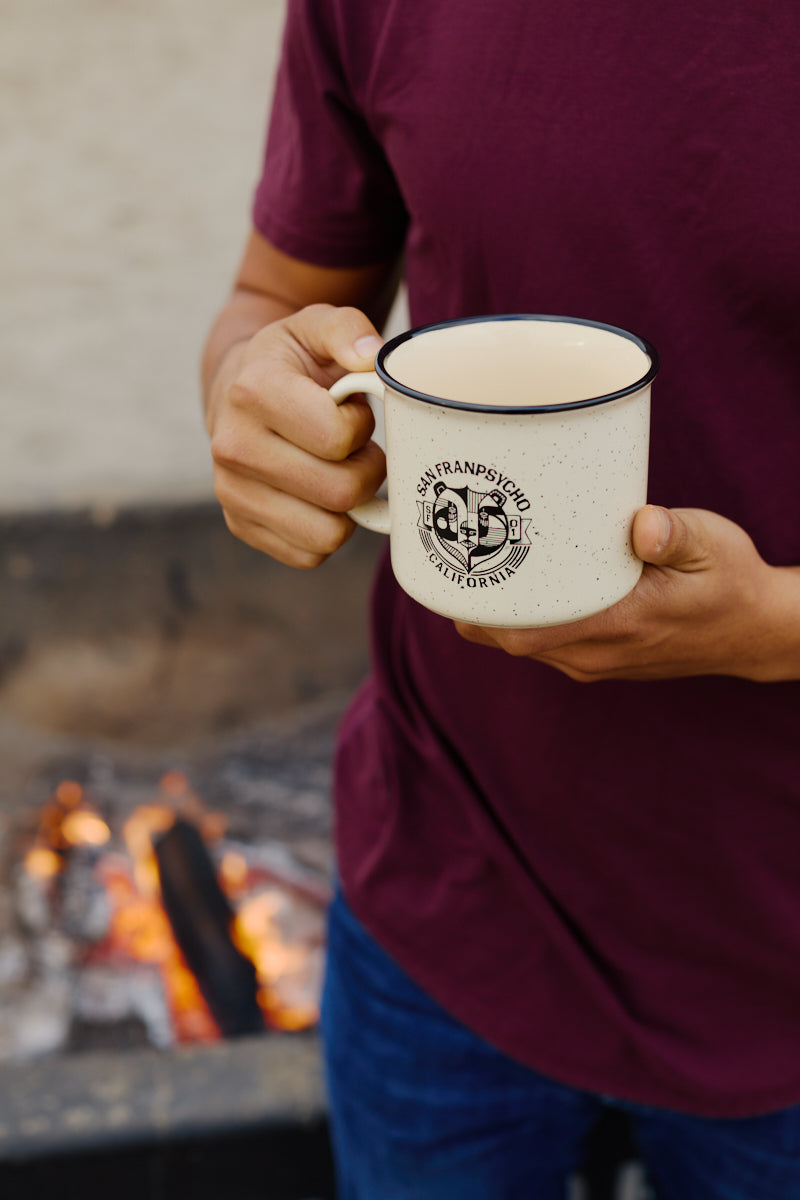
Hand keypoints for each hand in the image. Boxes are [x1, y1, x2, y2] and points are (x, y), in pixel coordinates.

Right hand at [207, 304, 385, 567]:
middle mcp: (232, 446)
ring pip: (328, 534)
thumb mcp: (316, 326)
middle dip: (367, 471)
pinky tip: (320, 498)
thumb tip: (370, 356)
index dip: (361, 427)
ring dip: (349, 507)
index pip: (338, 437)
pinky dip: (328, 530)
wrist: (237, 392)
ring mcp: (232, 492)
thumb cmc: (292, 362)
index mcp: (253, 390)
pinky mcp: (240, 526)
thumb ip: (347, 329)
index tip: (353, 413)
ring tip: (339, 472)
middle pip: (340, 491)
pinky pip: (311, 555)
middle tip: (359, 450)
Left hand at [455, 505, 799, 681]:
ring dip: (495, 616)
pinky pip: (544, 645)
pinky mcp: (599, 658)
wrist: (755, 632)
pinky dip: (520, 621)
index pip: (526, 633)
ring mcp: (596, 661)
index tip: (451, 576)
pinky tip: (515, 588)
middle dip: (473, 608)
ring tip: (472, 568)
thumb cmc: (731, 582)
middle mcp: (598, 653)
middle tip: (451, 556)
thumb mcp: (712, 545)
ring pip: (523, 646)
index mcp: (619, 625)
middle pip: (510, 640)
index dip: (478, 612)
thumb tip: (641, 525)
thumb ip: (675, 533)